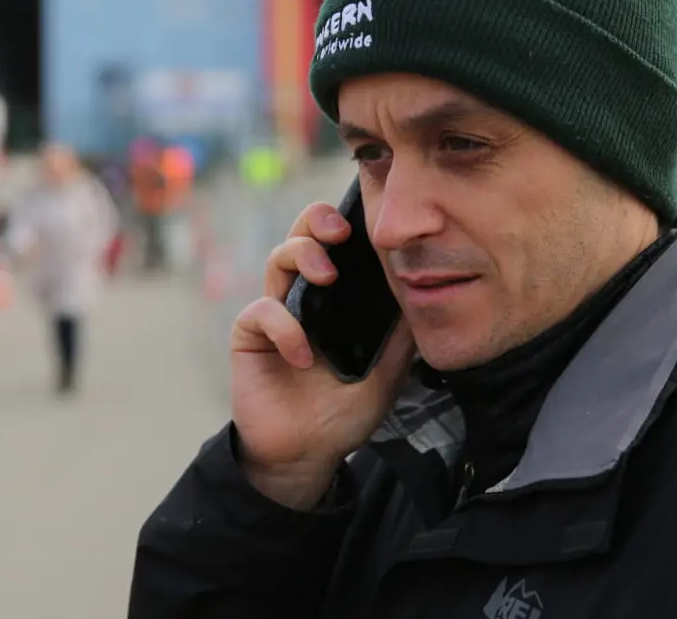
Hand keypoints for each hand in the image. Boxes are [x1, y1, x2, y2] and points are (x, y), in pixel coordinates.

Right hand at [229, 202, 415, 509]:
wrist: (307, 455)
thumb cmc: (342, 413)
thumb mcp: (386, 374)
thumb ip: (401, 339)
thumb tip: (427, 301)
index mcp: (334, 300)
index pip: (335, 246)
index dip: (345, 225)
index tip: (366, 227)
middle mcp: (302, 298)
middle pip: (300, 235)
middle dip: (316, 221)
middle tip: (339, 234)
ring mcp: (275, 313)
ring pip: (277, 260)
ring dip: (301, 256)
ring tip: (326, 277)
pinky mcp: (249, 336)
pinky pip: (261, 311)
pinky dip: (285, 327)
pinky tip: (304, 355)